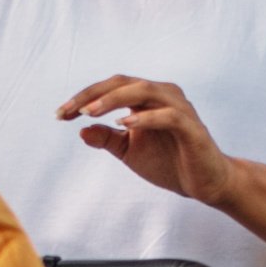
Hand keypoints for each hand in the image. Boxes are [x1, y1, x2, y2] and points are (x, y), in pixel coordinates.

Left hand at [61, 77, 235, 209]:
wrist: (205, 184)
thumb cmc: (169, 163)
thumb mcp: (130, 151)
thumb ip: (108, 139)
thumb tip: (81, 131)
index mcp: (147, 98)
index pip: (111, 87)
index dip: (84, 97)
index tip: (61, 114)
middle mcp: (163, 95)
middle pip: (123, 82)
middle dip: (92, 95)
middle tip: (69, 111)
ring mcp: (179, 108)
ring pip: (144, 90)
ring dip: (114, 99)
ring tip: (90, 112)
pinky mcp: (192, 127)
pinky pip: (168, 115)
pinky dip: (145, 117)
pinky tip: (124, 124)